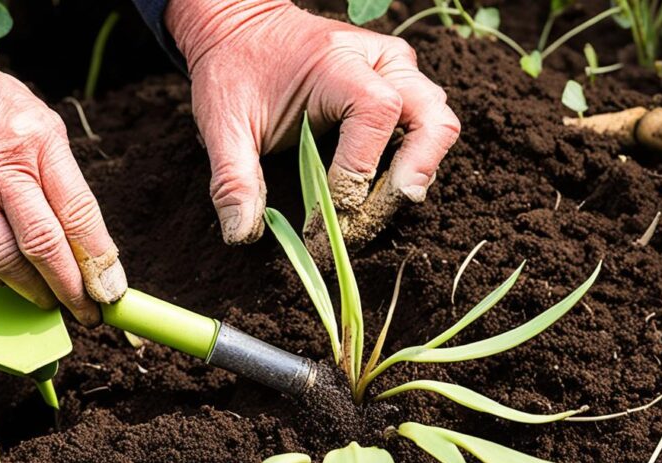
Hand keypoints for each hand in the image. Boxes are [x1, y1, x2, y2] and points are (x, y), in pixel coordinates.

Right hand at [0, 0, 123, 324]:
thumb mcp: (37, 121)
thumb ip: (63, 178)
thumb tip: (89, 245)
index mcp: (36, 141)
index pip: (78, 213)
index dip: (98, 260)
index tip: (110, 291)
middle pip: (43, 245)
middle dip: (71, 289)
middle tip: (87, 312)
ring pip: (4, 263)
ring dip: (33, 291)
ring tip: (49, 300)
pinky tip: (10, 278)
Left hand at [167, 0, 459, 244]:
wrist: (242, 29)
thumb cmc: (235, 71)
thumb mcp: (223, 125)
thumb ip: (233, 180)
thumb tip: (241, 234)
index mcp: (339, 62)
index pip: (376, 115)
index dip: (359, 171)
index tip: (325, 217)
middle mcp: (381, 62)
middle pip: (433, 121)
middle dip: (409, 179)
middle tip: (368, 221)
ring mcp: (397, 72)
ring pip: (438, 126)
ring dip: (413, 176)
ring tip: (369, 211)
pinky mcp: (400, 87)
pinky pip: (424, 129)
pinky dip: (407, 167)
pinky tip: (371, 194)